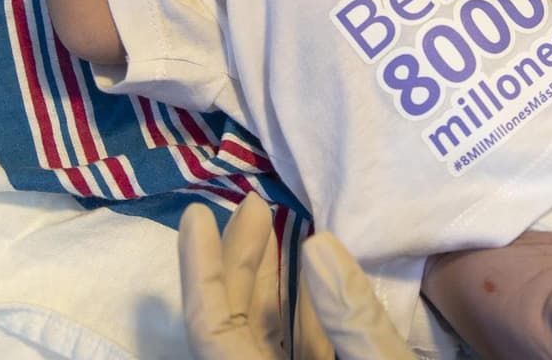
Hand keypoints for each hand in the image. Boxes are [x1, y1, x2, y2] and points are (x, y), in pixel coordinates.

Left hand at [178, 193, 413, 359]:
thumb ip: (354, 318)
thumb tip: (318, 244)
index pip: (211, 327)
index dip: (201, 270)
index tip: (197, 215)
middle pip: (231, 323)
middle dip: (238, 262)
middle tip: (254, 206)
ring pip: (262, 334)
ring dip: (269, 283)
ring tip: (278, 229)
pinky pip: (297, 348)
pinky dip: (304, 313)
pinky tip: (319, 278)